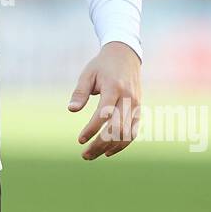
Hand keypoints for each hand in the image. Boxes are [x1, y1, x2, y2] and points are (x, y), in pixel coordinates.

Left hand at [67, 41, 141, 160]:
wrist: (126, 56)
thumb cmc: (102, 66)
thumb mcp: (87, 74)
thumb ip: (80, 92)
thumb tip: (71, 110)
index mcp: (114, 88)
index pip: (104, 114)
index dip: (92, 129)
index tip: (80, 140)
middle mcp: (128, 98)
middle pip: (116, 128)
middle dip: (100, 144)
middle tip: (84, 155)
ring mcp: (136, 105)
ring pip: (127, 134)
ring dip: (111, 148)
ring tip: (93, 155)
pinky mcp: (139, 110)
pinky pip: (133, 132)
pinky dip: (122, 144)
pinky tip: (108, 152)